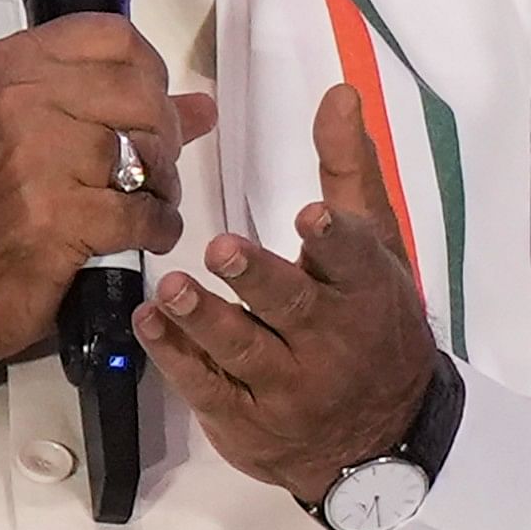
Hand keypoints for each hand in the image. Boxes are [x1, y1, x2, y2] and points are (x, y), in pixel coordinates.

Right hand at [0, 14, 209, 394]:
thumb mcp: (28, 132)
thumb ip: (112, 107)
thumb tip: (202, 106)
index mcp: (13, 65)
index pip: (114, 36)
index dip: (149, 71)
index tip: (145, 108)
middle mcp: (22, 100)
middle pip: (141, 93)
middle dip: (163, 135)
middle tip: (152, 168)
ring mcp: (38, 159)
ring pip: (146, 154)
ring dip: (163, 186)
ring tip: (147, 202)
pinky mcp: (57, 219)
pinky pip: (142, 213)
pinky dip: (158, 228)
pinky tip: (145, 236)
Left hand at [138, 85, 439, 505]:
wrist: (379, 436)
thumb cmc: (372, 321)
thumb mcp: (376, 247)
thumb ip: (348, 171)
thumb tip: (339, 93)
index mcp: (365, 292)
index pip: (354, 261)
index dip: (334, 239)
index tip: (311, 215)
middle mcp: (330, 343)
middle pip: (291, 307)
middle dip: (257, 279)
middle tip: (222, 249)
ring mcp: (288, 388)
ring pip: (242, 352)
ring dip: (204, 320)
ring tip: (174, 289)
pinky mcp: (247, 420)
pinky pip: (209, 389)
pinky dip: (178, 357)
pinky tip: (151, 324)